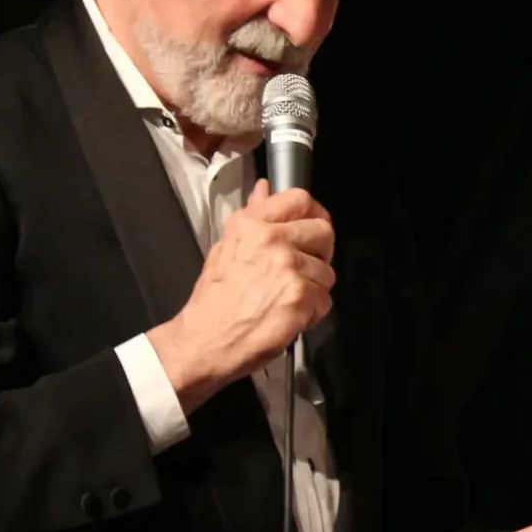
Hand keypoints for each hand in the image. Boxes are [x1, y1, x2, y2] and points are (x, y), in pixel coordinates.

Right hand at [145, 180, 333, 412]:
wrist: (204, 341)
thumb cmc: (213, 301)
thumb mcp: (225, 248)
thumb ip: (254, 217)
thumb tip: (265, 189)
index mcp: (252, 226)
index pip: (300, 199)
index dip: (313, 213)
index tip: (312, 226)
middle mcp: (272, 242)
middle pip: (324, 233)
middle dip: (319, 253)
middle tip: (301, 269)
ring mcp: (289, 269)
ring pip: (327, 272)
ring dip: (314, 287)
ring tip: (285, 298)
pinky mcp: (301, 298)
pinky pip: (325, 300)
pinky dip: (312, 311)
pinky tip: (288, 314)